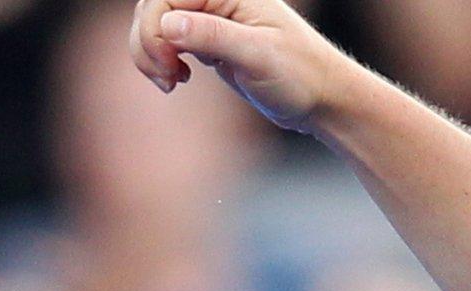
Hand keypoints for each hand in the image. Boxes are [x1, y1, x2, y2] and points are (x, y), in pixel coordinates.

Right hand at [129, 0, 353, 133]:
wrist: (323, 99)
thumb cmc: (301, 75)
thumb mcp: (258, 56)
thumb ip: (213, 36)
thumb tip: (168, 24)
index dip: (154, 29)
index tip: (167, 64)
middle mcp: (217, 0)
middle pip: (153, 7)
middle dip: (147, 43)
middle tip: (167, 79)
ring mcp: (212, 20)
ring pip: (156, 24)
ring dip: (150, 54)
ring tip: (171, 82)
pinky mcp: (210, 42)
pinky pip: (167, 41)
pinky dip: (161, 60)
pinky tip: (178, 80)